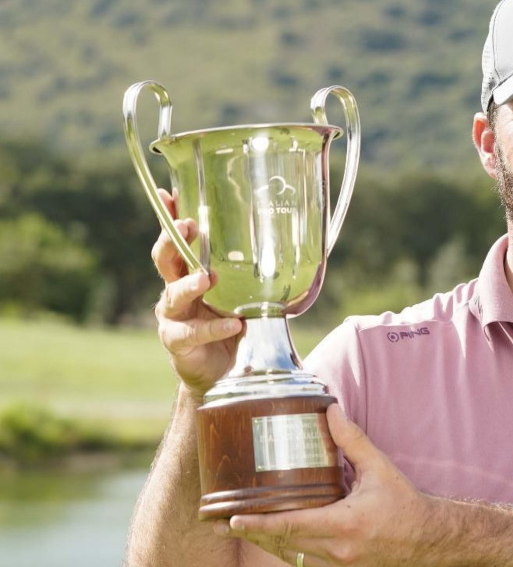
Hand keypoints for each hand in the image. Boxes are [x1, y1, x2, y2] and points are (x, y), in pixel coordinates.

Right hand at [152, 188, 241, 398]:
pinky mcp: (178, 342)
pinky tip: (234, 325)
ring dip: (190, 285)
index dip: (169, 217)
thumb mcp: (244, 294)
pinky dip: (214, 328)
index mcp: (189, 273)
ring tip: (207, 278)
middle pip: (165, 260)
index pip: (176, 240)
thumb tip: (293, 243)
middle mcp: (175, 290)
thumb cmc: (232, 324)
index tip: (167, 194)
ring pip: (172, 295)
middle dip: (173, 241)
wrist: (221, 372)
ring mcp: (173, 317)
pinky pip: (193, 332)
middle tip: (189, 227)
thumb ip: (254, 273)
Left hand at [216, 403, 435, 566]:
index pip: (290, 526)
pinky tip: (283, 540)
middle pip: (284, 544)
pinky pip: (308, 566)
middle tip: (225, 526)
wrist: (432, 542)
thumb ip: (352, 440)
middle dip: (254, 535)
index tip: (232, 522)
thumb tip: (331, 409)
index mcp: (346, 523)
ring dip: (270, 545)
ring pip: (293, 558)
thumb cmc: (406, 504)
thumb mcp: (380, 469)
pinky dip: (293, 552)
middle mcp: (339, 551)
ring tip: (246, 532)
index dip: (257, 526)